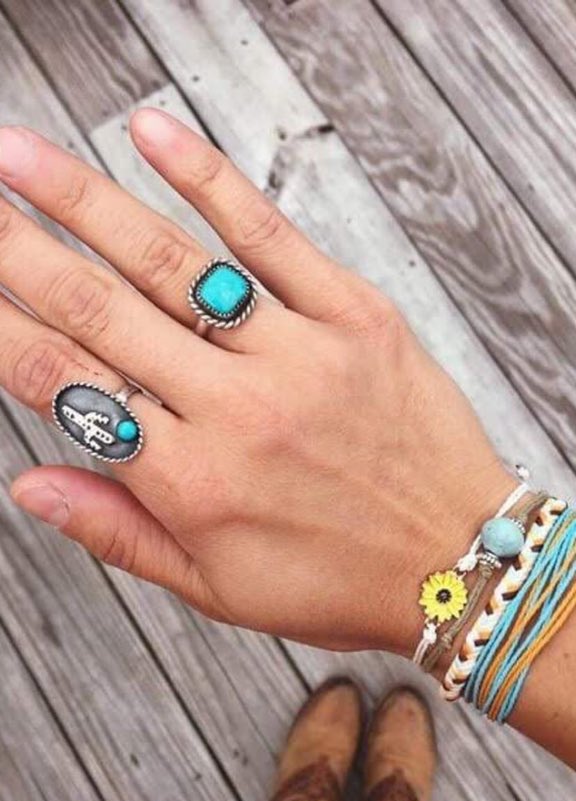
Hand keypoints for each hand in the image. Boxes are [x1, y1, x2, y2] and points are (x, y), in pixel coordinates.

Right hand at [0, 111, 510, 653]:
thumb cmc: (336, 583)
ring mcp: (296, 356)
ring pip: (170, 264)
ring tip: (21, 156)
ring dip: (84, 200)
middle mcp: (234, 412)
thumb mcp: (216, 587)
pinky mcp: (355, 318)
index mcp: (191, 483)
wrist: (461, 567)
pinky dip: (209, 180)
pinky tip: (153, 133)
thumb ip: (120, 531)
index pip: (65, 388)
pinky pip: (271, 237)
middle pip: (100, 311)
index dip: (4, 330)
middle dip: (21, 249)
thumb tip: (31, 483)